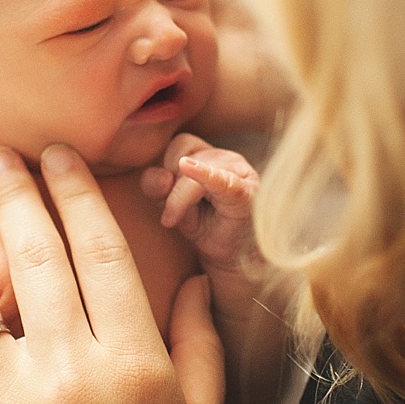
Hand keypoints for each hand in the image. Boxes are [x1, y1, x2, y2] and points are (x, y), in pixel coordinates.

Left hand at [140, 135, 259, 275]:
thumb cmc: (206, 228)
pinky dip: (205, 175)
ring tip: (196, 218)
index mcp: (209, 155)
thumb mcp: (173, 206)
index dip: (165, 168)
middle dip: (173, 186)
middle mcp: (227, 158)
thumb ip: (157, 188)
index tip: (165, 199)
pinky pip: (222, 180)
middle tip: (180, 214)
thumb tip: (161, 177)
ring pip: (197, 168)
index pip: (179, 145)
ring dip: (185, 197)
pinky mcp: (248, 193)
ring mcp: (241, 173)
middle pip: (185, 154)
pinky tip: (188, 169)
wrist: (235, 258)